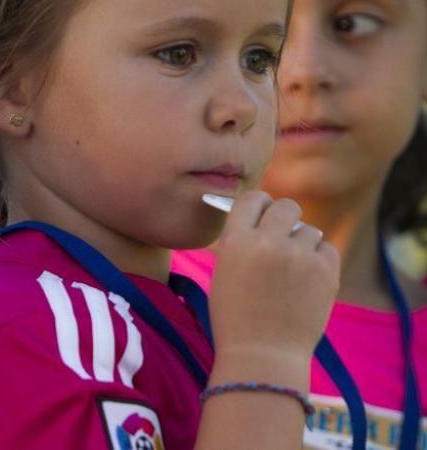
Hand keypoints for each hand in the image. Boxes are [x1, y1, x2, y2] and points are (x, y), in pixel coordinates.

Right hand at [208, 190, 338, 371]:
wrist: (262, 354)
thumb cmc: (236, 316)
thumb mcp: (225, 271)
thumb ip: (243, 241)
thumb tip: (263, 220)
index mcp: (235, 240)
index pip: (253, 198)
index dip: (260, 205)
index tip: (262, 215)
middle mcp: (268, 242)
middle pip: (286, 206)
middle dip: (285, 218)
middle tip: (283, 237)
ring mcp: (299, 256)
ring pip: (309, 230)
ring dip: (303, 243)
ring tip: (294, 269)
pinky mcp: (326, 272)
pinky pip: (327, 249)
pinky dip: (320, 260)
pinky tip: (308, 279)